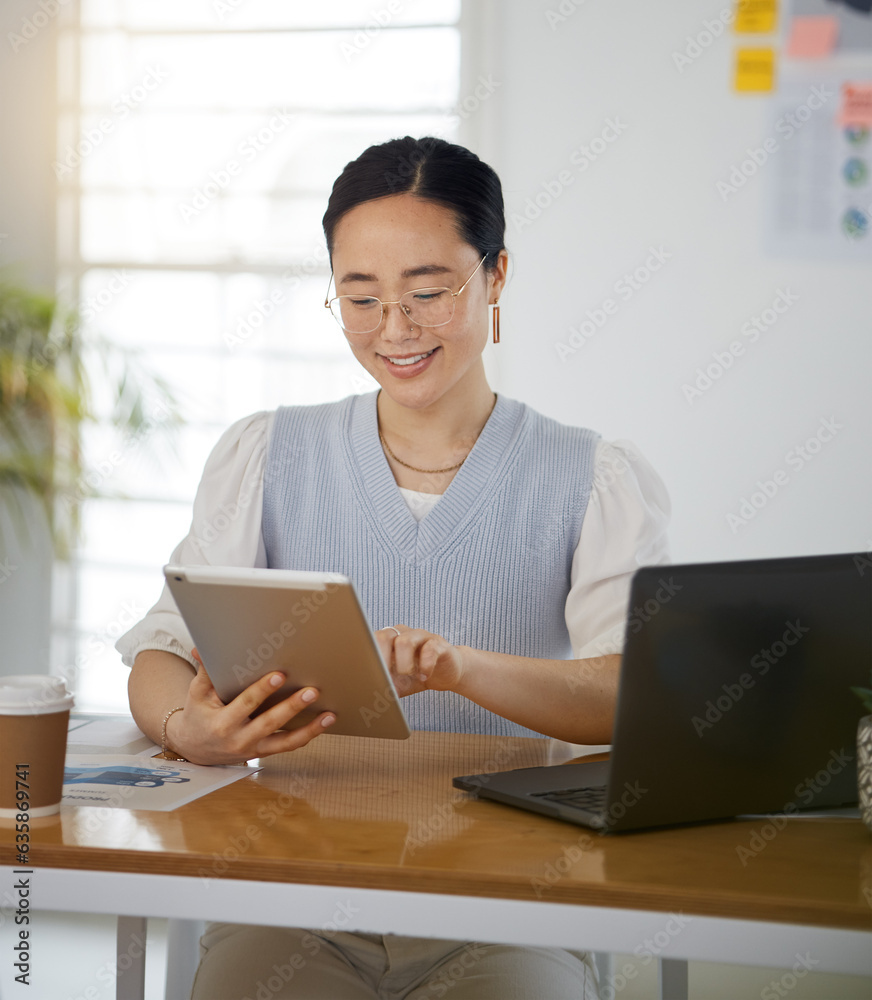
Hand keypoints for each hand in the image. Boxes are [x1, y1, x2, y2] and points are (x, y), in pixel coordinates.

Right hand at [165, 649, 335, 764]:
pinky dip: (307, 736)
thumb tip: (202, 648)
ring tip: (329, 715)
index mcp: (222, 723)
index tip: (280, 675)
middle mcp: (239, 739)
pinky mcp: (263, 752)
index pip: (246, 704)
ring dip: (309, 729)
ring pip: (285, 742)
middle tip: (312, 692)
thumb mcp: (197, 693)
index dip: (262, 690)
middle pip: (270, 723)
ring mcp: (253, 749)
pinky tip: (324, 723)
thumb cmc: (199, 715)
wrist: (194, 748)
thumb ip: (206, 672)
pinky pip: (288, 746)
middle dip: (292, 707)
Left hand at [375, 626, 464, 696]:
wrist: (445, 674)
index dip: (368, 657)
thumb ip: (383, 685)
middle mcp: (402, 634)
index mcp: (388, 642)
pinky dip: (425, 665)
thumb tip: (367, 693)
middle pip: (384, 636)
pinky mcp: (438, 644)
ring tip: (407, 674)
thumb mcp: (397, 683)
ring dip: (403, 663)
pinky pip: (430, 649)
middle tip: (385, 675)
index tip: (369, 674)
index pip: (371, 641)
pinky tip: (424, 676)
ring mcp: (421, 637)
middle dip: (382, 657)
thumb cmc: (416, 677)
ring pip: (405, 641)